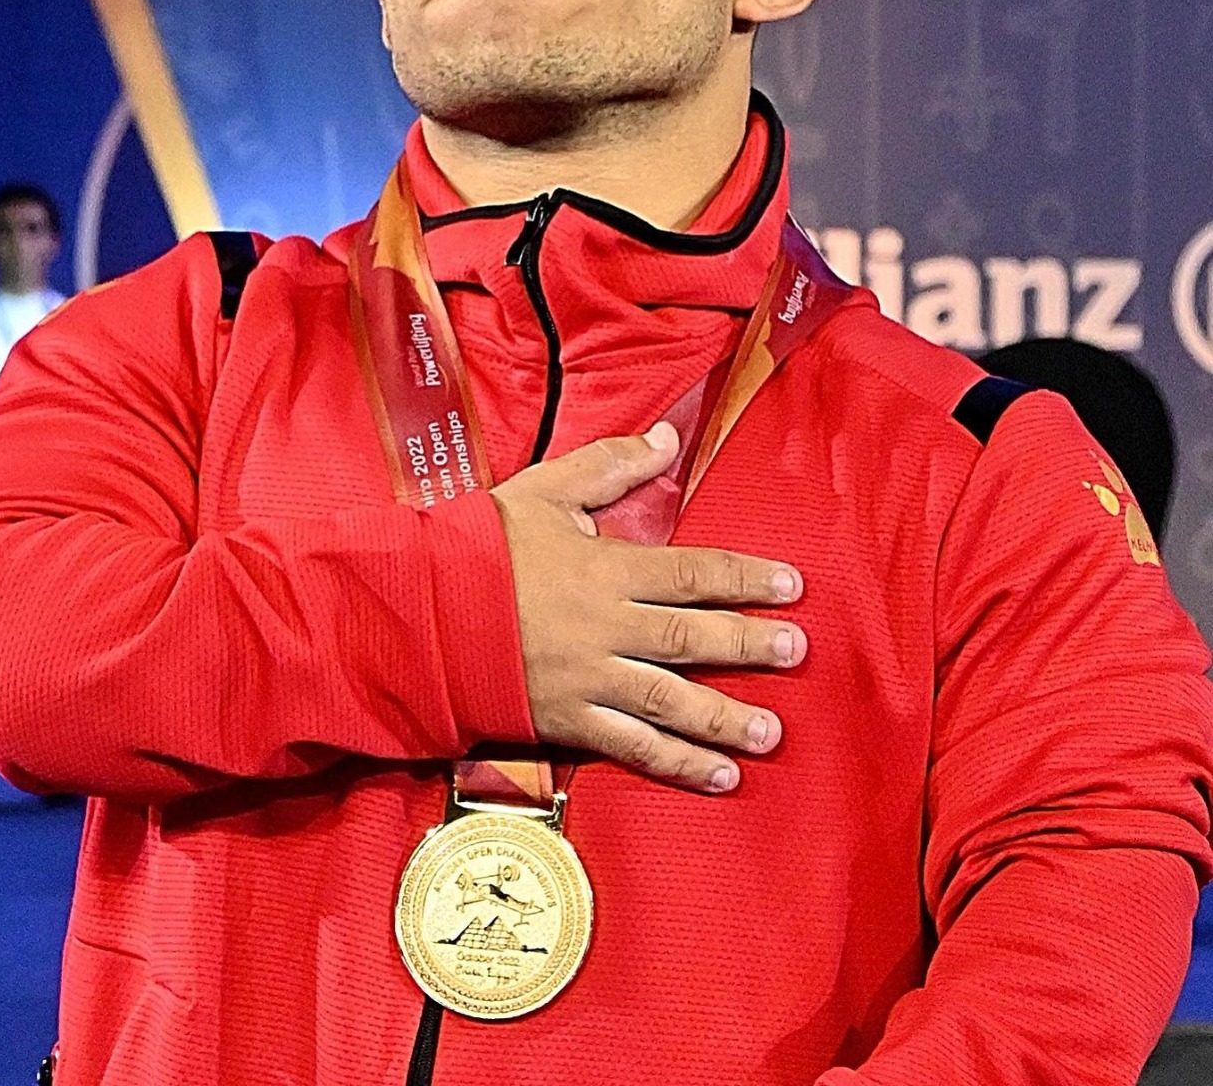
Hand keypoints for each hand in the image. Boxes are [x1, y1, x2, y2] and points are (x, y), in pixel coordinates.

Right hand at [491, 423, 805, 792]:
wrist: (418, 612)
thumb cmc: (480, 547)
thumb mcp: (544, 490)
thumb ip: (610, 466)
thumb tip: (666, 439)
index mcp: (607, 569)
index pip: (693, 572)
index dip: (746, 578)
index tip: (791, 586)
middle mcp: (608, 627)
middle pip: (692, 637)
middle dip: (749, 645)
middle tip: (798, 653)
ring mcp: (590, 679)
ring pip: (672, 701)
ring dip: (726, 718)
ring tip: (772, 732)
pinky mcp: (568, 720)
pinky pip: (632, 748)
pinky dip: (677, 764)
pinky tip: (717, 778)